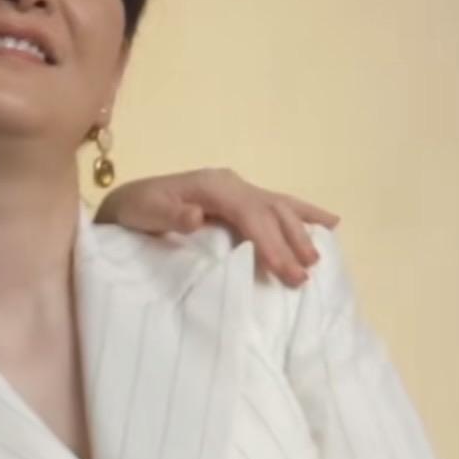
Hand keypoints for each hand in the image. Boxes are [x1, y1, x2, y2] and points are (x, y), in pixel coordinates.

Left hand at [98, 167, 338, 285]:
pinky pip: (277, 204)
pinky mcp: (240, 198)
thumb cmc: (137, 210)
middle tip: (305, 274)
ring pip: (280, 206)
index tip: (283, 270)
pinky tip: (328, 222)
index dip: (269, 242)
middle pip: (271, 211)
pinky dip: (303, 213)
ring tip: (318, 258)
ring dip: (302, 230)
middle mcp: (232, 183)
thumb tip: (197, 217)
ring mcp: (239, 188)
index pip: (250, 215)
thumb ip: (172, 216)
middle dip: (290, 242)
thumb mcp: (146, 213)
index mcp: (214, 186)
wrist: (129, 200)